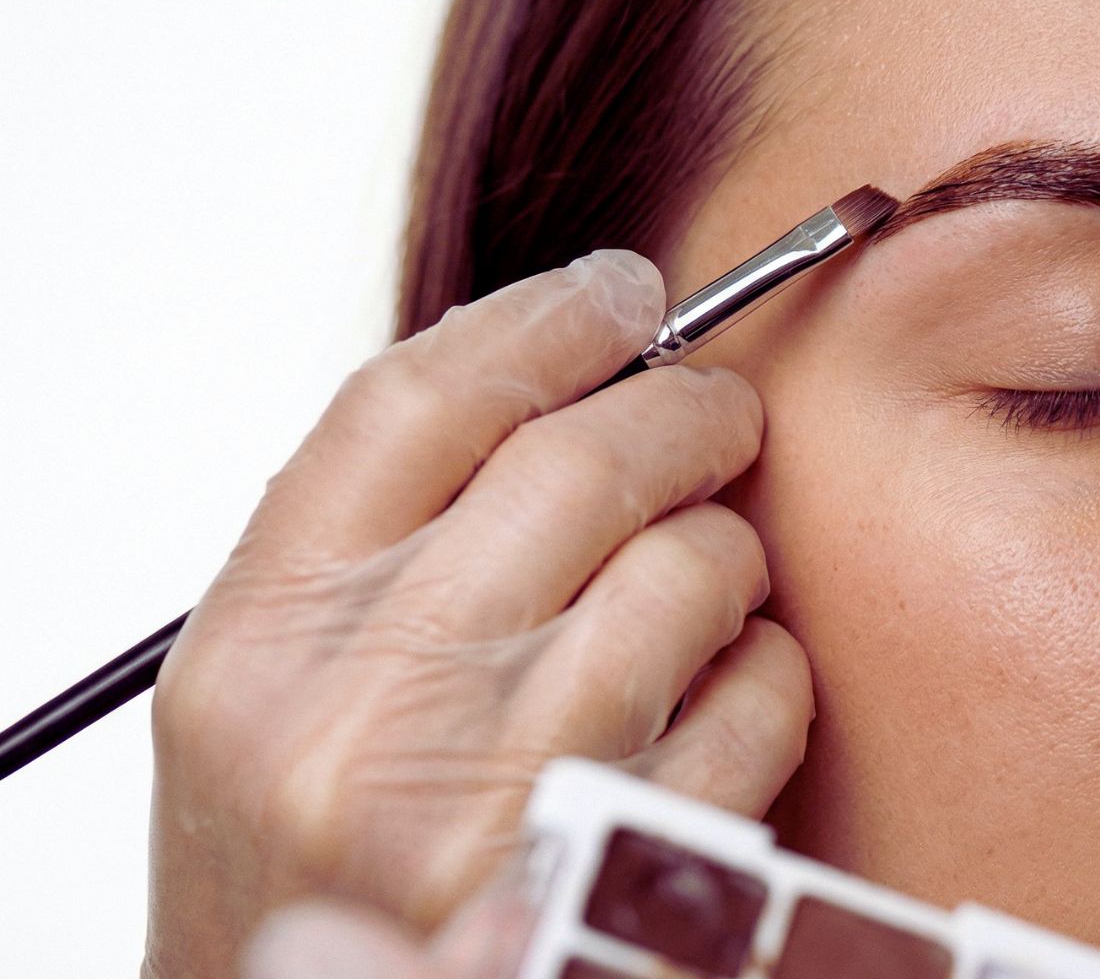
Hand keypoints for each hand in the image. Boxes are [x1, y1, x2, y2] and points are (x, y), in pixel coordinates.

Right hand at [144, 251, 812, 977]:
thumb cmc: (310, 864)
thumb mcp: (273, 695)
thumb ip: (380, 544)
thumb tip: (566, 377)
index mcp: (260, 642)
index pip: (415, 403)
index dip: (543, 319)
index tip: (620, 292)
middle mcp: (364, 711)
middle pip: (575, 463)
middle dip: (684, 409)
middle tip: (719, 410)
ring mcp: (497, 799)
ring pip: (689, 568)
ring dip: (729, 545)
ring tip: (714, 567)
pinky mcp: (619, 873)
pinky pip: (758, 700)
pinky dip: (772, 667)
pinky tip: (734, 682)